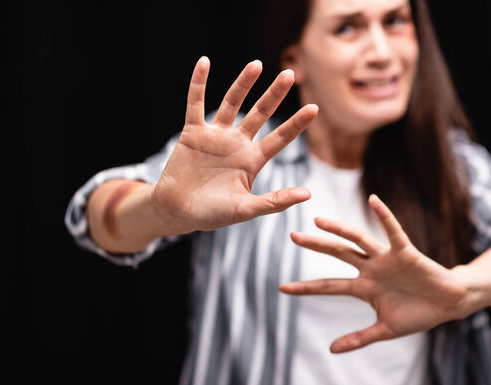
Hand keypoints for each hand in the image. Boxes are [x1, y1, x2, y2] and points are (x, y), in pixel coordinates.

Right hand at [152, 56, 317, 234]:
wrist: (176, 212)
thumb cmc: (211, 215)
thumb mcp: (245, 210)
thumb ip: (274, 201)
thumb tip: (307, 194)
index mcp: (252, 160)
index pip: (280, 138)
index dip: (297, 124)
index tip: (314, 108)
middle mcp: (236, 144)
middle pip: (260, 113)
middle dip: (274, 95)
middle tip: (290, 74)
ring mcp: (215, 136)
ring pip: (231, 103)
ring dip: (243, 84)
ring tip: (256, 64)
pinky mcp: (192, 132)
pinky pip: (195, 104)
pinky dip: (198, 83)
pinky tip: (204, 62)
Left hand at [279, 194, 469, 352]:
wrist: (448, 305)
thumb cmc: (417, 314)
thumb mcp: (385, 331)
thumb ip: (358, 339)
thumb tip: (331, 350)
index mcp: (363, 287)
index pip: (328, 286)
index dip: (306, 287)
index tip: (282, 288)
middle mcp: (370, 269)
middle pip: (337, 254)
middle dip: (315, 245)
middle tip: (292, 236)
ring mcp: (386, 259)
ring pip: (358, 240)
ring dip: (339, 229)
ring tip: (318, 220)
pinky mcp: (406, 252)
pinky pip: (394, 231)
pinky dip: (385, 216)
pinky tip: (374, 200)